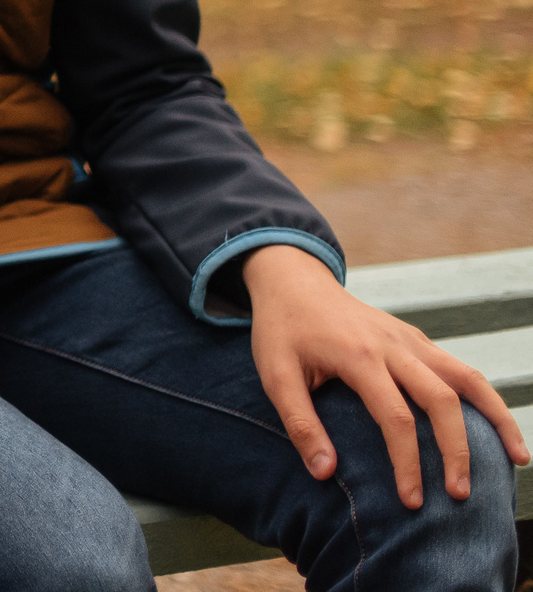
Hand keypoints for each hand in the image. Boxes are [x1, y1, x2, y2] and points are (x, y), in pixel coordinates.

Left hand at [244, 243, 530, 506]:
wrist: (293, 281)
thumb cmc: (282, 331)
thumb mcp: (274, 375)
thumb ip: (300, 423)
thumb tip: (325, 473)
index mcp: (358, 356)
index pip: (396, 418)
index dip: (408, 463)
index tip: (411, 500)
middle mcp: (393, 346)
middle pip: (442, 401)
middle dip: (456, 452)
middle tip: (459, 495)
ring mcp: (410, 340)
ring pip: (466, 379)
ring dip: (495, 418)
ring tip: (518, 458)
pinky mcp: (416, 339)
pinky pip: (459, 369)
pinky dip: (484, 398)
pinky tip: (496, 426)